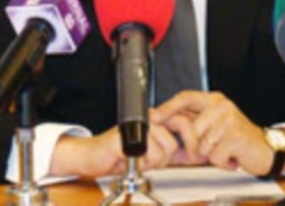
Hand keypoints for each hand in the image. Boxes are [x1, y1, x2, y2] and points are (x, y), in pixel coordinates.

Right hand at [50, 113, 201, 177]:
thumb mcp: (151, 154)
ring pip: (161, 151)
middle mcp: (146, 119)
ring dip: (150, 163)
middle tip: (152, 161)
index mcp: (154, 119)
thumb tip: (194, 153)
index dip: (192, 139)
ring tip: (137, 161)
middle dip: (166, 157)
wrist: (91, 157)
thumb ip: (170, 151)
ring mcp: (135, 126)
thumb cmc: (118, 155)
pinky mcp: (124, 137)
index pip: (183, 122)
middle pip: (173, 140)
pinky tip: (128, 161)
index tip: (193, 153)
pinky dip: (138, 165)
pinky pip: (144, 157)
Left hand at [154, 90, 276, 176]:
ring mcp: (229, 120)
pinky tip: (230, 156)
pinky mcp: (236, 136)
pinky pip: (214, 156)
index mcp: (213, 100)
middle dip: (194, 145)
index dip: (168, 107)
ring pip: (201, 144)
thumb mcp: (212, 126)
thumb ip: (192, 123)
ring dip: (209, 154)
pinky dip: (221, 161)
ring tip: (222, 149)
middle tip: (207, 149)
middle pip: (190, 127)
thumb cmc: (235, 138)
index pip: (186, 97)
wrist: (264, 148)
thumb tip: (165, 123)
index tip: (155, 115)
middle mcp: (221, 106)